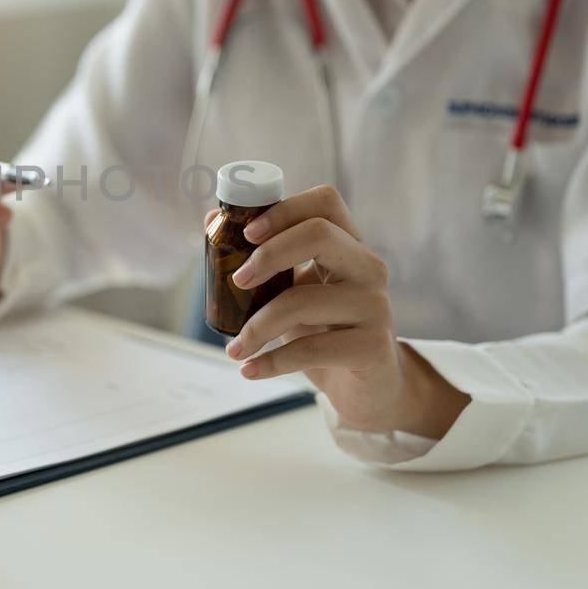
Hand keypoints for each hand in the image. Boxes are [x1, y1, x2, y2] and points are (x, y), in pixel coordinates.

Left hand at [220, 185, 467, 439]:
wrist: (368, 386)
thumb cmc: (324, 331)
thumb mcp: (294, 291)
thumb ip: (263, 260)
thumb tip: (212, 222)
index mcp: (347, 245)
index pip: (325, 202)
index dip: (284, 209)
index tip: (247, 233)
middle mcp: (367, 268)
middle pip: (319, 234)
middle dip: (268, 254)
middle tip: (237, 282)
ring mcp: (375, 306)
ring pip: (303, 301)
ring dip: (257, 327)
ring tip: (235, 349)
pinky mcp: (373, 347)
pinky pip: (312, 349)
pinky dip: (272, 362)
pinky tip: (251, 370)